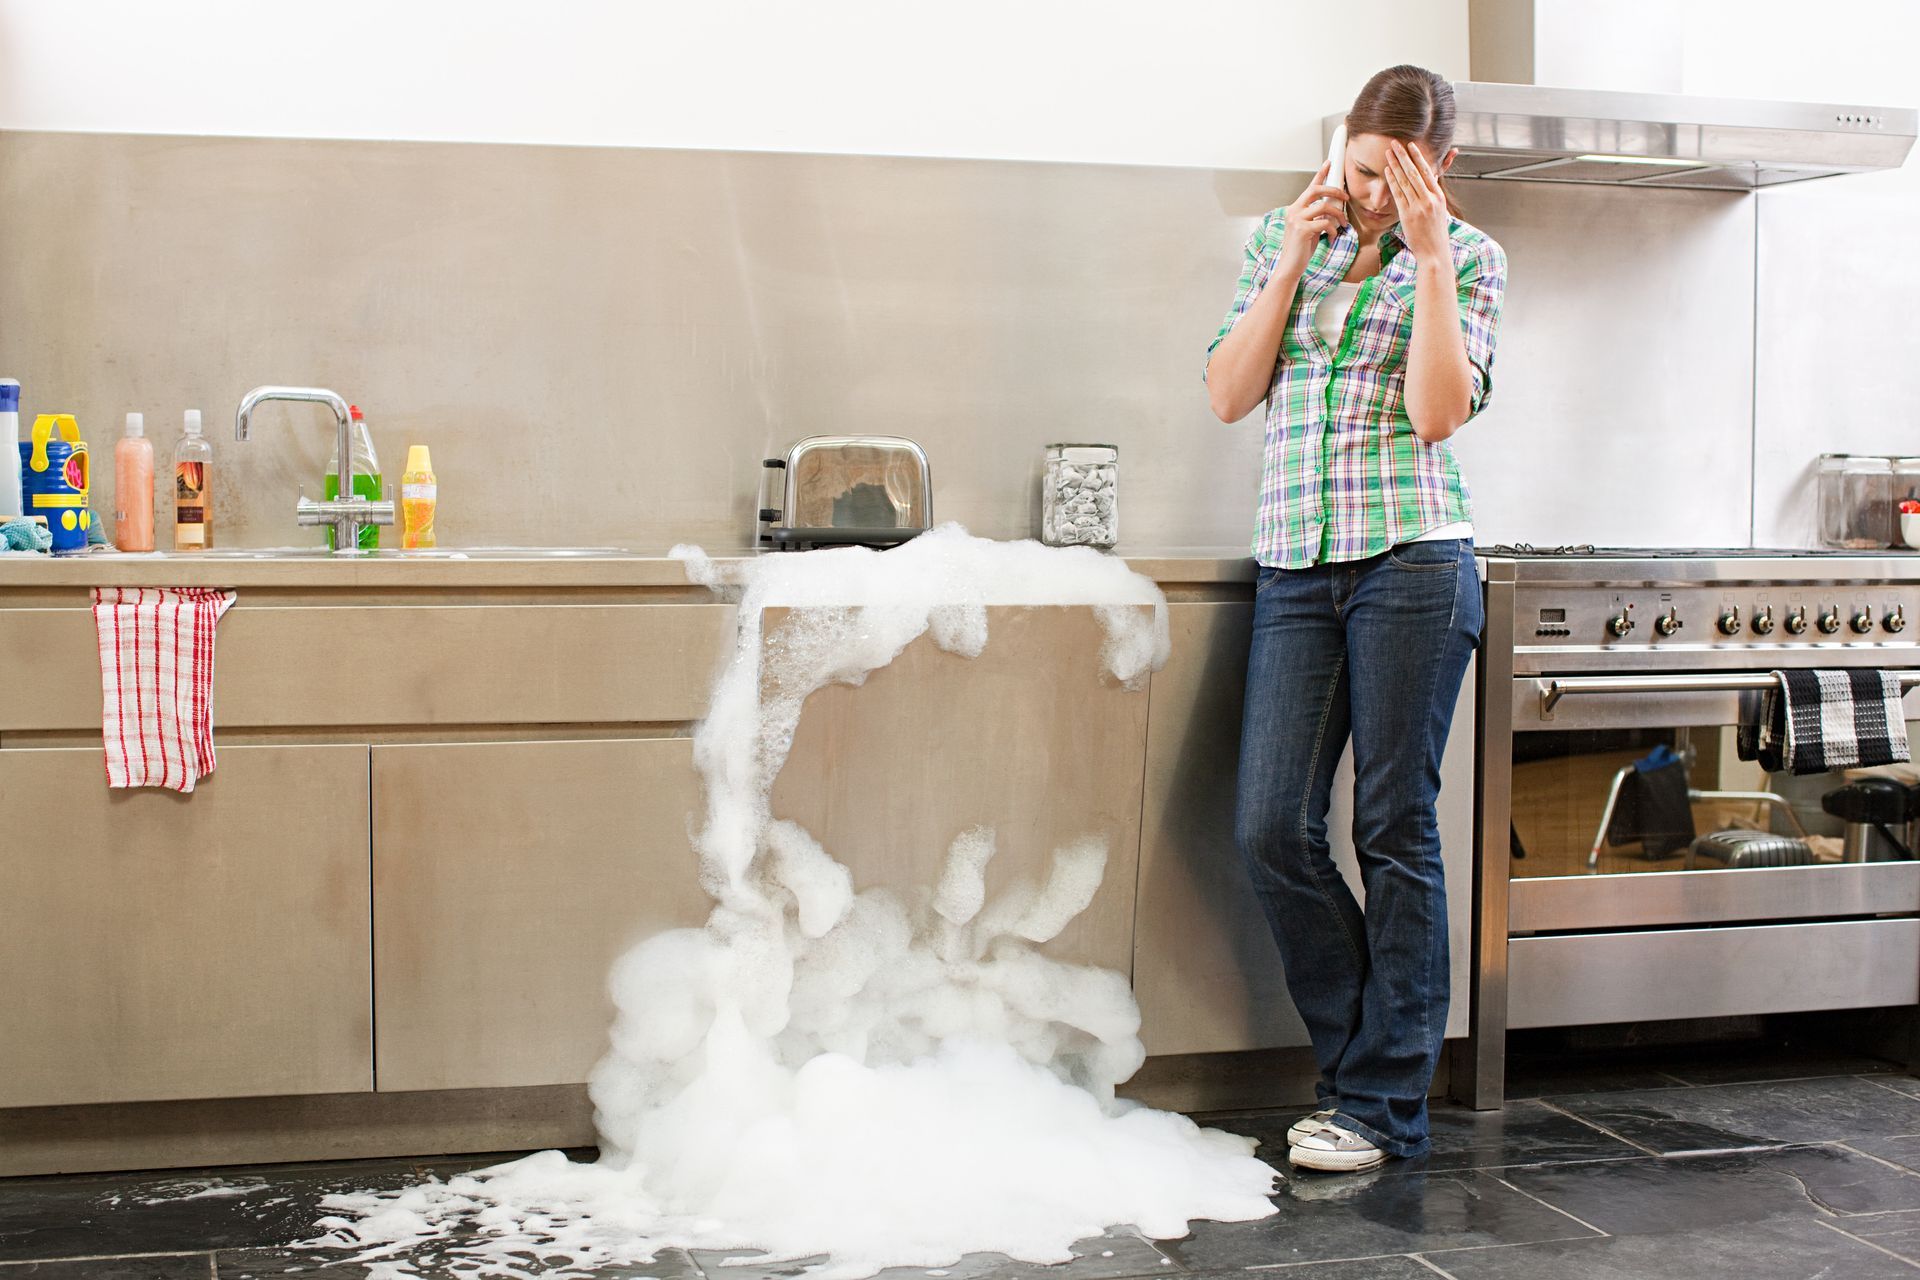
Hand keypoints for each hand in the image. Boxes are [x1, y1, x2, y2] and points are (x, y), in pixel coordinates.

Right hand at [1276, 160, 1347, 277]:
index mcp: (1294, 209)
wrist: (1289, 267)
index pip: (1309, 188)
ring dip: (1338, 215)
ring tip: (1343, 224)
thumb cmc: (1300, 250)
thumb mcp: (1309, 229)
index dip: (1320, 174)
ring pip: (1324, 207)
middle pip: (1316, 191)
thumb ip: (1316, 217)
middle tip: (1346, 198)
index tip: (1329, 163)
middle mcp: (1293, 211)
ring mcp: (1296, 220)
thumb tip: (1333, 210)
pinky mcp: (1302, 230)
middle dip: (1334, 191)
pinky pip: (1325, 223)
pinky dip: (1333, 230)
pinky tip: (1332, 238)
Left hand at [1384, 140, 1450, 261]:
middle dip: (1404, 156)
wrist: (1435, 254)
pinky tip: (1387, 171)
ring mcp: (1419, 207)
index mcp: (1438, 197)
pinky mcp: (1408, 215)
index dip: (1418, 157)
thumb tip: (1428, 184)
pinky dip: (1392, 181)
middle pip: (1415, 172)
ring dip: (1395, 165)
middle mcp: (1430, 199)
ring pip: (1405, 181)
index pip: (1428, 171)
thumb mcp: (1439, 212)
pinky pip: (1398, 194)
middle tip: (1396, 143)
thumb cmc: (1436, 235)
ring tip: (1388, 153)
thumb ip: (1432, 197)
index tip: (1411, 145)